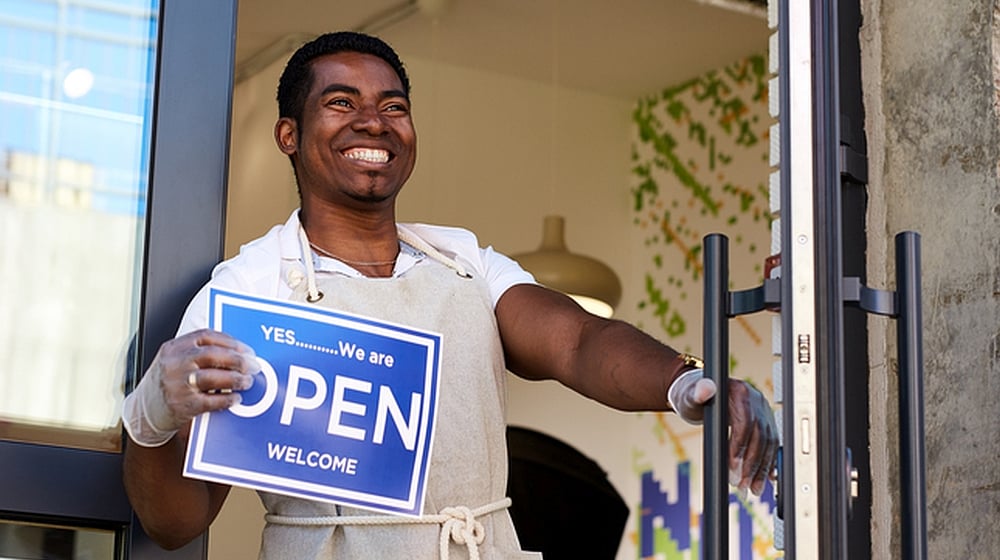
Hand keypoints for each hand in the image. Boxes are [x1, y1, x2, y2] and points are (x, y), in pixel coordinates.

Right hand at [122, 329, 257, 446]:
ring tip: (247, 382)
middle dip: (238, 360)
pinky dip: (226, 399)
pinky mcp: (181, 405)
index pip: (206, 336)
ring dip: (235, 379)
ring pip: (212, 377)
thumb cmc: (167, 383)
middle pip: (212, 355)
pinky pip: (210, 401)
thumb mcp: (175, 360)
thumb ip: (198, 353)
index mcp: (173, 347)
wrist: (144, 412)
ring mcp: (176, 384)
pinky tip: (235, 399)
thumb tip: (238, 353)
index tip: (247, 350)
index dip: (231, 342)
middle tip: (254, 366)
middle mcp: (173, 363)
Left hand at [668, 370, 777, 496]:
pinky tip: (767, 479)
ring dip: (761, 470)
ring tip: (752, 489)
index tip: (733, 469)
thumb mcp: (689, 396)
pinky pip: (771, 445)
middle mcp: (756, 401)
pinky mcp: (765, 423)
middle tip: (742, 486)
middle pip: (759, 436)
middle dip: (751, 465)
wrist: (700, 394)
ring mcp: (763, 412)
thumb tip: (705, 389)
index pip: (744, 423)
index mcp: (740, 392)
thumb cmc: (692, 396)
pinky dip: (769, 463)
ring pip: (768, 444)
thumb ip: (696, 393)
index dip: (740, 447)